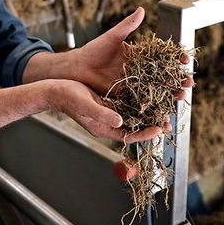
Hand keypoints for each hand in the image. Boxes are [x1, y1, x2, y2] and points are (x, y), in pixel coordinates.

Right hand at [47, 79, 166, 142]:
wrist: (55, 89)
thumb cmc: (67, 97)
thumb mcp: (85, 105)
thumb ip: (102, 114)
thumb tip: (119, 120)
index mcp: (103, 128)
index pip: (129, 135)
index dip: (145, 133)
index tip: (159, 128)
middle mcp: (108, 122)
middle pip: (134, 126)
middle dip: (151, 122)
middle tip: (168, 119)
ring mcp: (109, 112)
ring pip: (132, 114)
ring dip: (147, 111)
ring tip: (164, 106)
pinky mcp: (108, 102)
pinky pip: (126, 103)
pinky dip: (138, 100)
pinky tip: (148, 93)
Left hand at [70, 8, 195, 97]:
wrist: (78, 68)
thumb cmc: (94, 49)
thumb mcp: (113, 37)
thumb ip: (128, 25)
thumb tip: (141, 9)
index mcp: (139, 56)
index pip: (162, 57)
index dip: (175, 59)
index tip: (185, 60)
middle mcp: (140, 71)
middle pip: (164, 77)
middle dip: (178, 80)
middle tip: (190, 83)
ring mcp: (134, 85)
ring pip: (157, 91)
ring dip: (170, 95)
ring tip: (181, 98)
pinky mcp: (126, 96)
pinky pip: (142, 103)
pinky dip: (154, 108)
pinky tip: (164, 113)